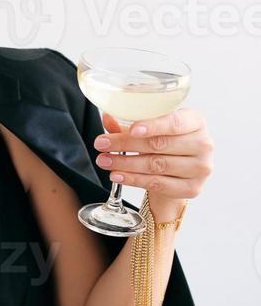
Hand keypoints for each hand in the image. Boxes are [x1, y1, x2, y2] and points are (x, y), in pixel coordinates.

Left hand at [93, 108, 214, 207]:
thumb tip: (107, 117)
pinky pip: (158, 183)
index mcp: (196, 121)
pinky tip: (117, 175)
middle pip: (160, 145)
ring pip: (156, 165)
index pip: (175, 122)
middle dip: (125, 144)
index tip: (132, 129)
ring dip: (125, 163)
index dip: (154, 125)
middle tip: (101, 144)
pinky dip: (134, 180)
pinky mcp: (193, 188)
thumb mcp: (151, 127)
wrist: (179, 171)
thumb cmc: (165, 141)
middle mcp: (203, 144)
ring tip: (104, 160)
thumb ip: (129, 121)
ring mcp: (200, 168)